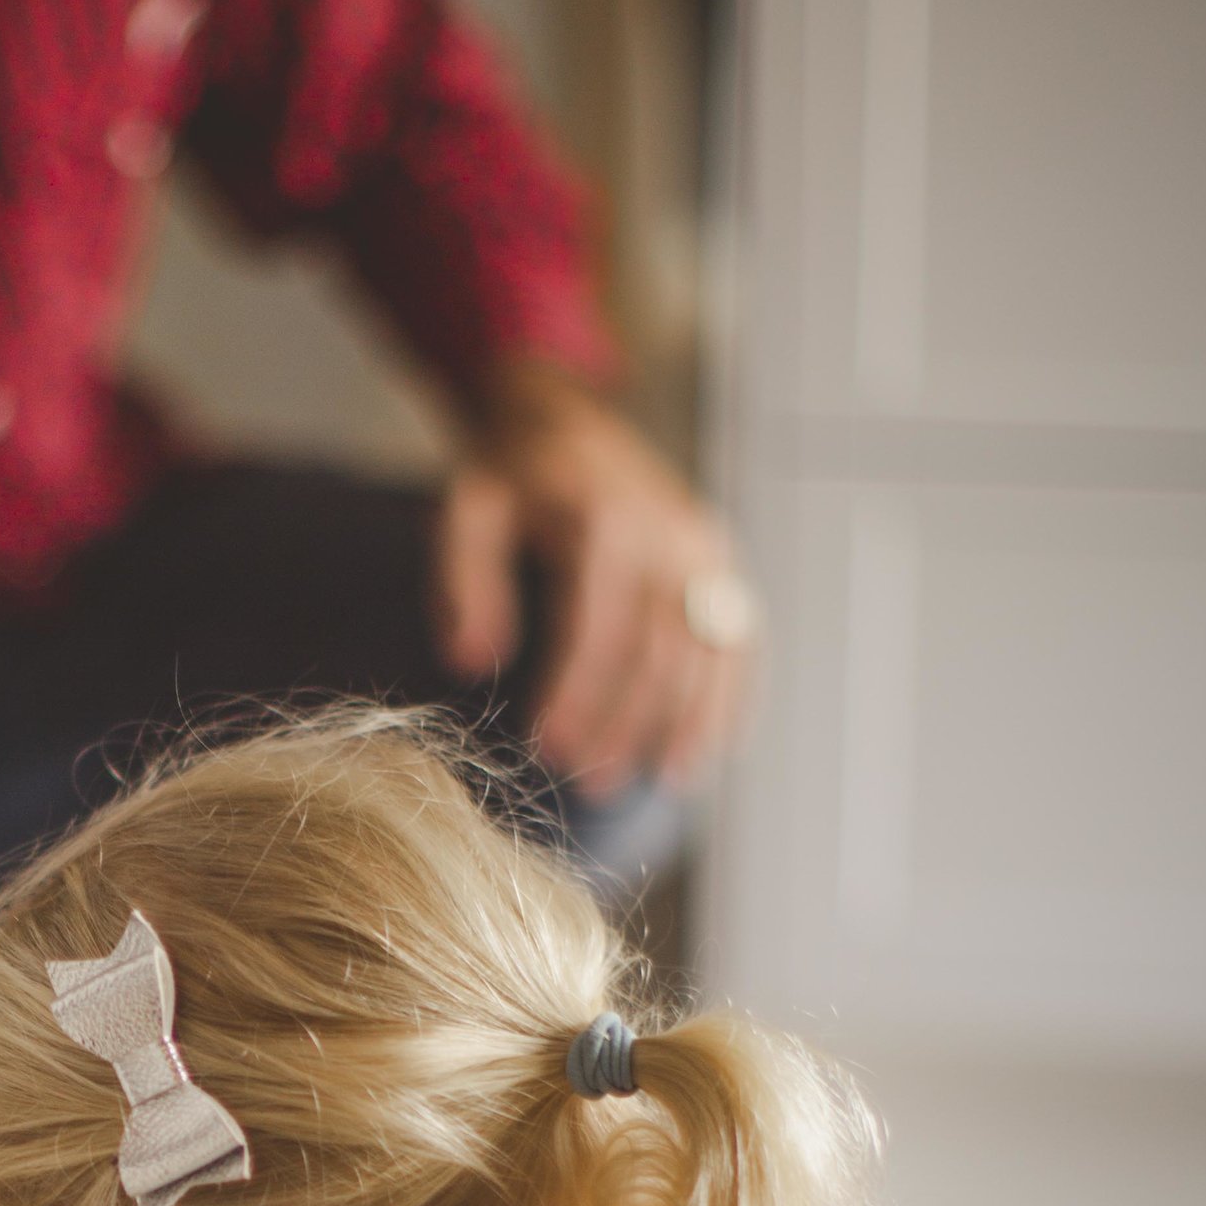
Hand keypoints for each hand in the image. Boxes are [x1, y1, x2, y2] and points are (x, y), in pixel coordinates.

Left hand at [435, 361, 755, 802]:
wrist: (565, 419)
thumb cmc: (510, 476)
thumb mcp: (469, 510)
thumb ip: (465, 581)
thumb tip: (471, 662)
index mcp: (609, 521)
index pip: (601, 625)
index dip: (579, 693)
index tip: (548, 748)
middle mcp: (672, 535)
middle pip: (662, 649)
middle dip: (630, 723)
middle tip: (593, 786)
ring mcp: (707, 550)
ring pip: (711, 653)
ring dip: (685, 724)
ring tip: (655, 784)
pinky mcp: (722, 564)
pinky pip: (739, 641)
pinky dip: (726, 700)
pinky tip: (700, 752)